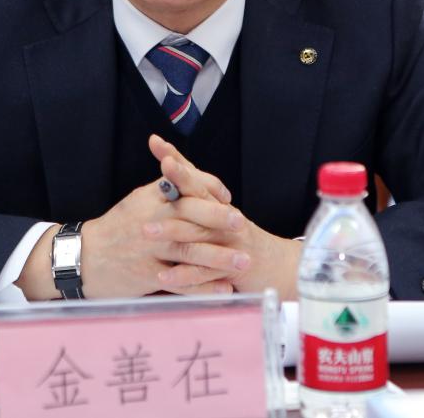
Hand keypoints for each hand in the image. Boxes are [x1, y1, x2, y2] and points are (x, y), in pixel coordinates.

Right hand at [80, 178, 244, 297]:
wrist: (84, 257)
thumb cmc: (117, 227)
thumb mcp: (138, 200)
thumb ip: (166, 189)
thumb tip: (191, 177)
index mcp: (150, 198)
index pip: (184, 186)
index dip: (208, 190)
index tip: (228, 197)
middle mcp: (151, 221)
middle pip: (189, 216)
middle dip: (218, 220)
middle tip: (242, 225)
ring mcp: (148, 250)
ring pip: (189, 251)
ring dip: (219, 257)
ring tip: (243, 261)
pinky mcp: (146, 275)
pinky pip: (180, 282)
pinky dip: (204, 287)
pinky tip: (224, 288)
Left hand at [146, 134, 301, 298]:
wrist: (278, 266)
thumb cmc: (239, 234)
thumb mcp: (218, 208)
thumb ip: (193, 187)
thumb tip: (167, 157)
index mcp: (217, 203)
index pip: (196, 178)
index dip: (179, 163)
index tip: (158, 146)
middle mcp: (223, 219)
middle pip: (199, 200)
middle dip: (176, 191)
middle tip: (150, 189)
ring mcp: (228, 244)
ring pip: (199, 235)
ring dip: (172, 232)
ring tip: (145, 231)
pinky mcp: (229, 270)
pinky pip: (204, 272)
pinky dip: (184, 275)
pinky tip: (163, 276)